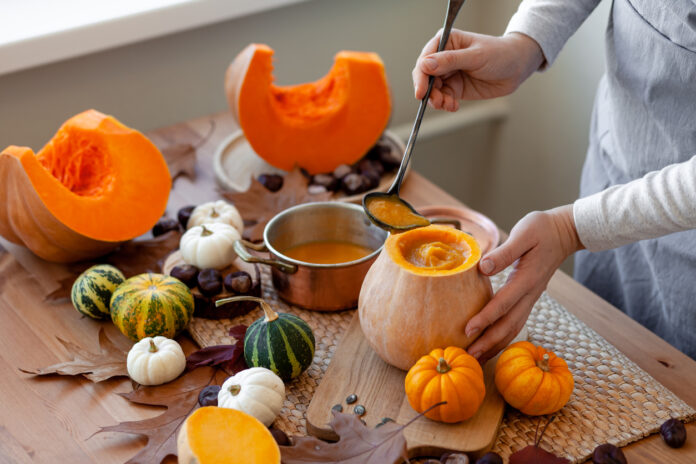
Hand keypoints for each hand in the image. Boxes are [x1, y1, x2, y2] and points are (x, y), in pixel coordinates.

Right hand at [412, 30, 543, 110]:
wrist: (517, 68)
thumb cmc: (500, 54)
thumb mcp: (476, 56)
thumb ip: (450, 61)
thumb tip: (425, 65)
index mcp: (446, 42)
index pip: (425, 59)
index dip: (421, 76)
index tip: (421, 91)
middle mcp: (444, 58)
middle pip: (425, 77)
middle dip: (428, 92)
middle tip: (436, 102)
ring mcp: (449, 74)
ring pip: (432, 90)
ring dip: (437, 100)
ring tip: (448, 105)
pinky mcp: (455, 88)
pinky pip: (443, 98)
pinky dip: (445, 104)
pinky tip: (453, 106)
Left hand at [464, 205, 583, 363]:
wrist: (565, 232)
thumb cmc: (542, 229)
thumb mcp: (523, 234)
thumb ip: (505, 252)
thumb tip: (483, 268)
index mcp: (527, 279)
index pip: (503, 304)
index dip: (485, 318)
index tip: (467, 330)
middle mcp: (530, 293)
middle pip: (509, 325)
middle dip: (488, 342)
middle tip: (469, 356)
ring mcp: (531, 298)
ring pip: (514, 328)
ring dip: (496, 345)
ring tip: (477, 358)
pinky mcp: (529, 297)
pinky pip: (516, 322)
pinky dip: (504, 337)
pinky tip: (491, 344)